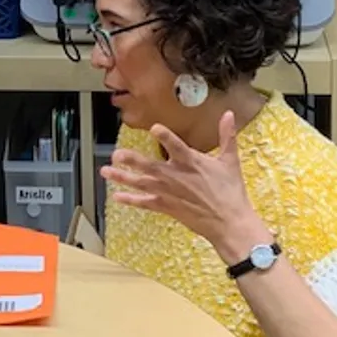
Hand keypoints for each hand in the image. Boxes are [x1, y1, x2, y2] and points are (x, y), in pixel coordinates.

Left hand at [100, 111, 265, 252]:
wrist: (229, 222)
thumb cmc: (230, 191)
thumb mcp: (230, 160)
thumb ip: (227, 135)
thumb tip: (229, 114)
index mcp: (191, 162)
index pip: (176, 146)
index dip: (165, 137)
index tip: (153, 128)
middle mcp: (176, 176)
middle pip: (150, 166)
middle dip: (132, 160)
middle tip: (116, 155)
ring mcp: (169, 192)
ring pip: (141, 183)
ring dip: (122, 177)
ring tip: (105, 172)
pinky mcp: (167, 207)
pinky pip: (145, 203)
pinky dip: (130, 200)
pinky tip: (117, 196)